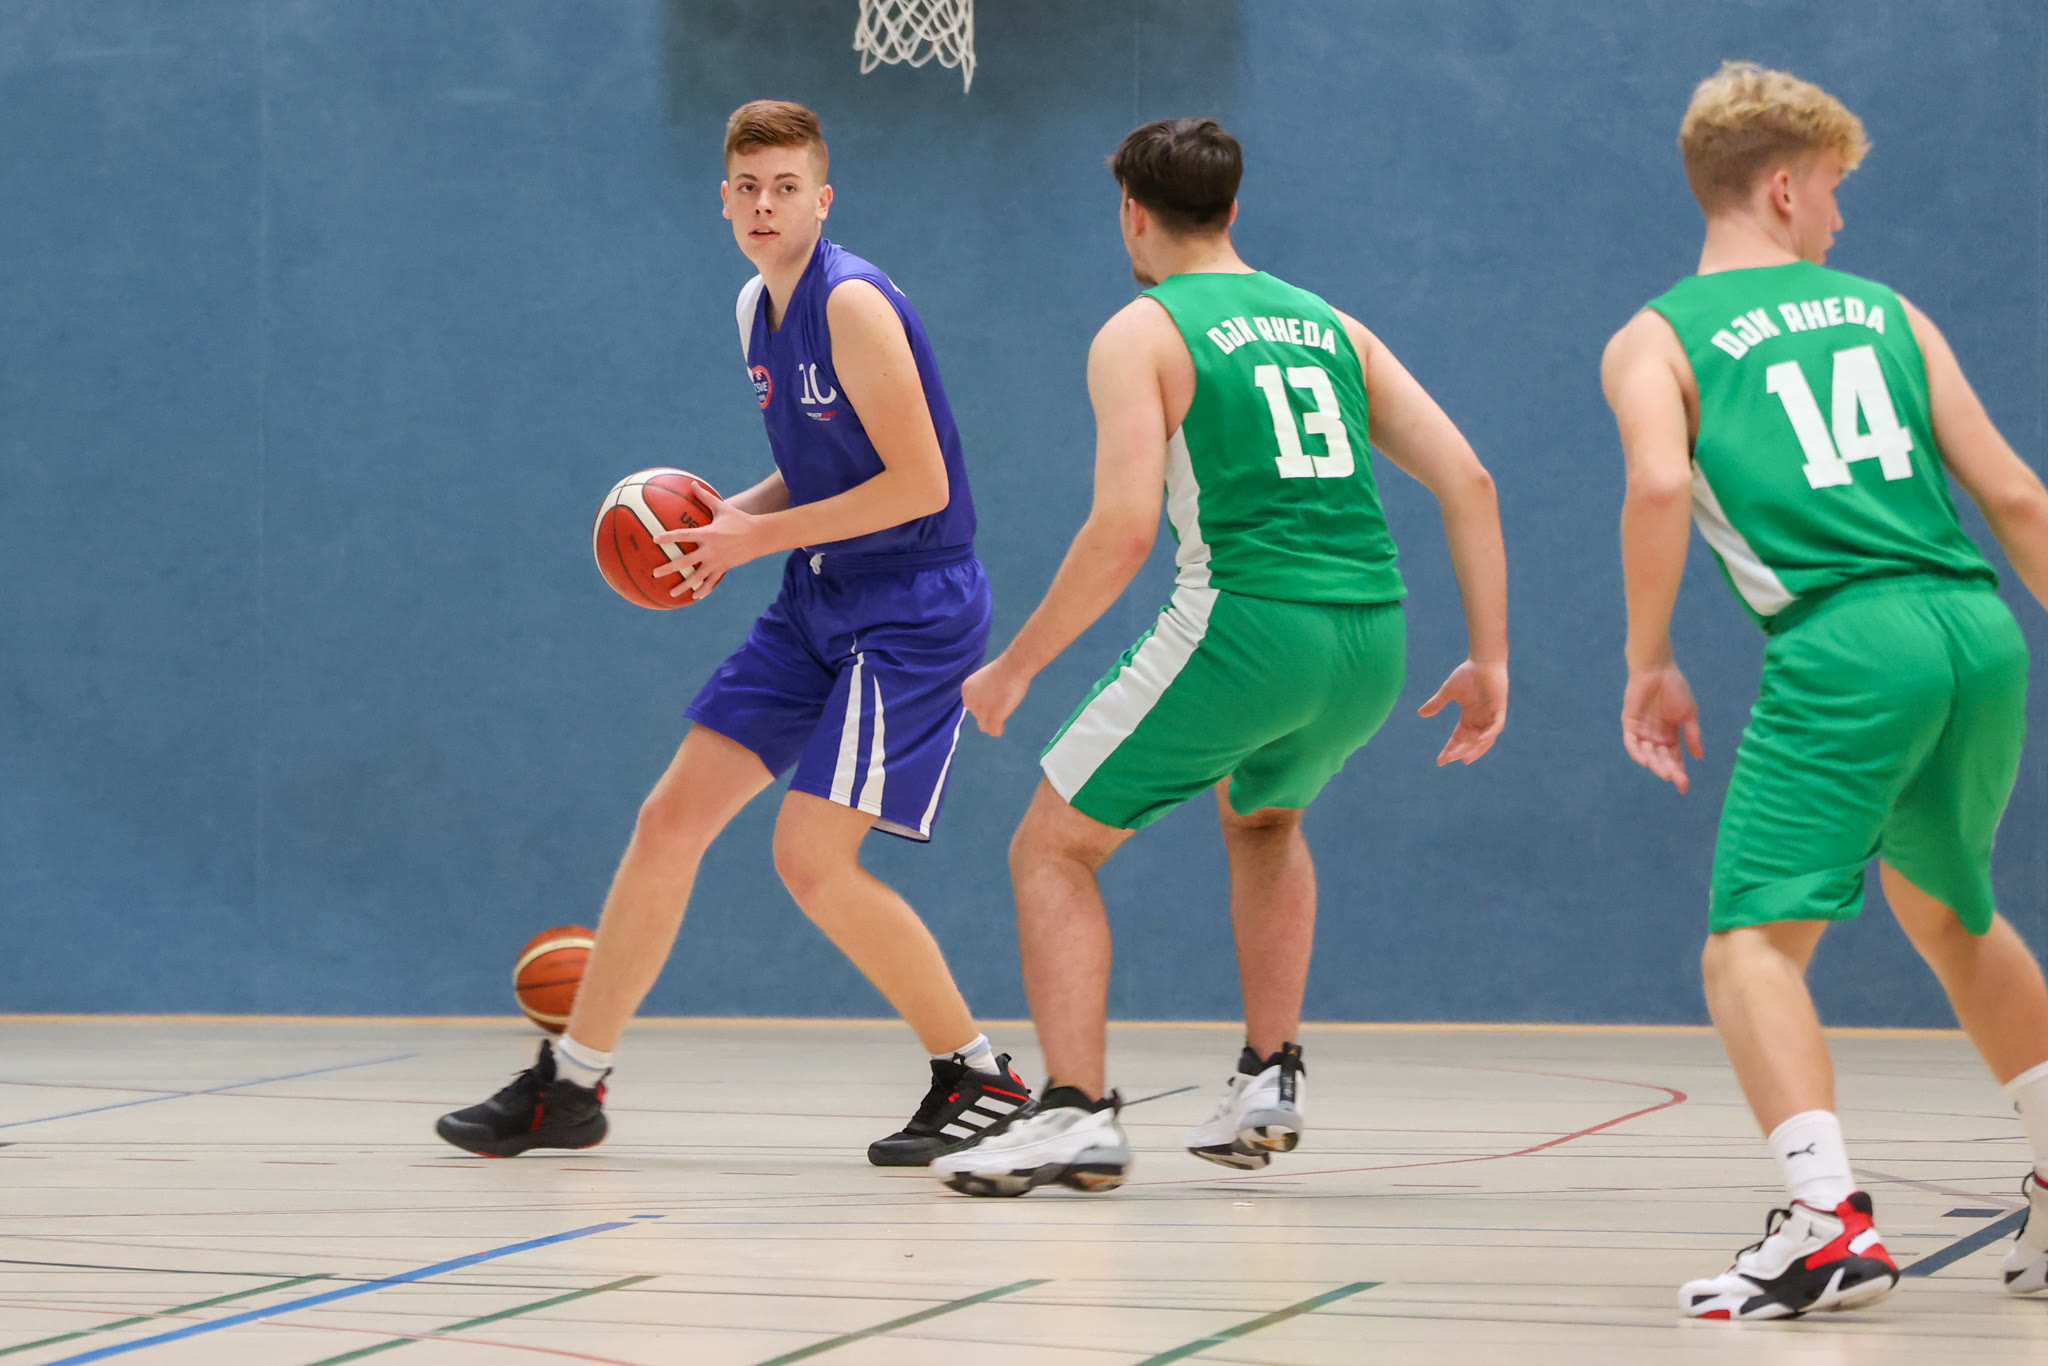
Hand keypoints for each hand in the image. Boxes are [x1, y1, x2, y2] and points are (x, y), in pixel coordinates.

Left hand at [652, 489, 761, 600]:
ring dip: (683, 586)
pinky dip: (703, 590)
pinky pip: (712, 581)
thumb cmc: (740, 520)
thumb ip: (705, 497)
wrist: (760, 536)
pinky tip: (694, 596)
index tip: (655, 540)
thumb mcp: (723, 508)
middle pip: (685, 561)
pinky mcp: (724, 568)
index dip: (668, 537)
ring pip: (697, 577)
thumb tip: (693, 483)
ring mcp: (717, 561)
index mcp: (707, 534)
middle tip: (655, 573)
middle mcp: (710, 550)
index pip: (683, 535)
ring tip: (671, 593)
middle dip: (669, 568)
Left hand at [962, 655, 1031, 735]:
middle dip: (987, 713)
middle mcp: (970, 701)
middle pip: (977, 715)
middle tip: (1001, 706)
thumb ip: (983, 692)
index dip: (983, 706)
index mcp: (966, 690)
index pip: (972, 705)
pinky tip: (1002, 727)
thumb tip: (989, 704)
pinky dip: (997, 730)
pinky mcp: (993, 717)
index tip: (993, 703)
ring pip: (983, 725)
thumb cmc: (1005, 669)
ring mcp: (981, 710)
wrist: (1012, 667)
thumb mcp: (986, 679)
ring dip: (991, 723)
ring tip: (1000, 720)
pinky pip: (993, 731)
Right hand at [1418, 658, 1507, 765]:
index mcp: (1468, 718)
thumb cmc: (1468, 673)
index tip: (1440, 761)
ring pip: (1485, 739)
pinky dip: (1490, 733)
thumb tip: (1420, 714)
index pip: (1458, 739)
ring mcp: (1491, 716)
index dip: (1450, 750)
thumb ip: (1437, 703)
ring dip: (1475, 748)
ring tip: (1464, 757)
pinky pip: (1497, 725)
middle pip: (1470, 742)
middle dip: (1459, 751)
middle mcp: (1480, 721)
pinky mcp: (1500, 708)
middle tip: (1449, 759)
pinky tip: (1481, 739)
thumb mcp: (1448, 691)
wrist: (1484, 661)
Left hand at [1621, 661, 1703, 792]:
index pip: (1674, 760)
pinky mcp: (1629, 724)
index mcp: (1670, 737)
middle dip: (1668, 770)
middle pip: (1661, 760)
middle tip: (1675, 779)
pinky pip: (1631, 742)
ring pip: (1646, 754)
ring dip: (1654, 763)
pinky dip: (1637, 752)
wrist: (1658, 670)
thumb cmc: (1675, 689)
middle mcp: (1655, 737)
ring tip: (1663, 772)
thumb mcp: (1688, 714)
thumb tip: (1700, 756)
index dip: (1679, 773)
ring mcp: (1642, 731)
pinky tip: (1645, 760)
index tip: (1684, 788)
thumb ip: (1692, 735)